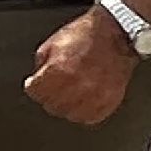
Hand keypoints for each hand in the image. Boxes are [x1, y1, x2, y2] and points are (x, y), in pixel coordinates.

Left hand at [25, 7, 133, 123]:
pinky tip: (82, 101)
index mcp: (60, 69)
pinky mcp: (110, 100)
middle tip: (52, 88)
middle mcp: (78, 84)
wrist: (117, 34)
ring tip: (68, 95)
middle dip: (48, 97)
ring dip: (66, 106)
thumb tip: (36, 81)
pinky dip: (84, 112)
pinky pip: (91, 117)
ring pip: (70, 115)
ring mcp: (96, 94)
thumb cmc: (86, 36)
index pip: (35, 92)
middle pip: (51, 106)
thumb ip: (41, 66)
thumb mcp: (51, 45)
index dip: (33, 87)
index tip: (35, 84)